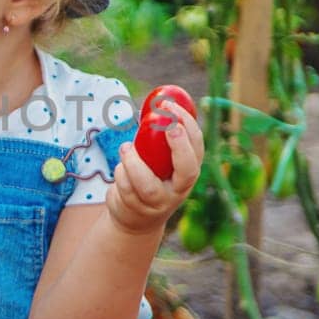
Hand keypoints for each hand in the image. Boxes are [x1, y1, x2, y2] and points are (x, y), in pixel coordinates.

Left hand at [105, 103, 203, 234]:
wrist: (136, 217)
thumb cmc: (149, 176)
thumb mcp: (159, 159)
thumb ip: (160, 136)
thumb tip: (157, 101)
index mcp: (188, 171)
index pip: (197, 149)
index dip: (188, 127)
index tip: (172, 108)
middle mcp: (179, 189)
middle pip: (187, 170)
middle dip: (179, 146)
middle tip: (167, 126)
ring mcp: (159, 203)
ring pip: (148, 185)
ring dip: (134, 162)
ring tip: (126, 147)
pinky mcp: (138, 210)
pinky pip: (127, 188)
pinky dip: (121, 173)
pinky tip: (121, 168)